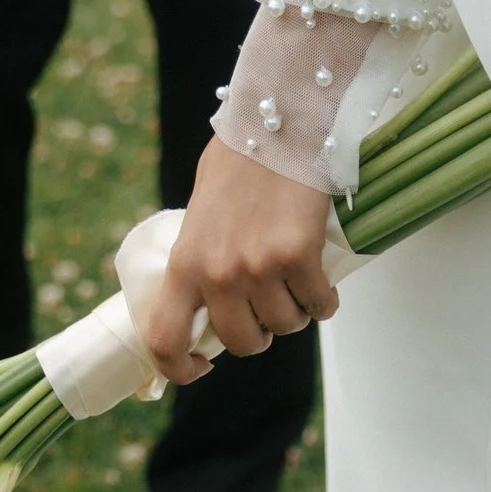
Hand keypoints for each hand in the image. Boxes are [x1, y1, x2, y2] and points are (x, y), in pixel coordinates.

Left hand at [141, 137, 337, 384]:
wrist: (279, 122)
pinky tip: (324, 283)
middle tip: (269, 310)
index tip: (202, 368)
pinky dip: (326, 300)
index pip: (164, 340)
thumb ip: (201, 258)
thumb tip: (207, 301)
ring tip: (298, 283)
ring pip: (285, 326)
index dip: (179, 369)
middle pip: (241, 342)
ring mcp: (257, 268)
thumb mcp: (201, 213)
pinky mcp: (298, 258)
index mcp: (183, 263)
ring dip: (296, 313)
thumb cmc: (241, 161)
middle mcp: (216, 273)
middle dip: (260, 334)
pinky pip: (318, 305)